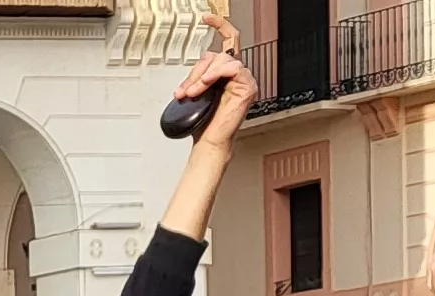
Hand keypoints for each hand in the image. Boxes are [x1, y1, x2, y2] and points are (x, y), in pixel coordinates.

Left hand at [177, 11, 249, 146]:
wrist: (209, 140)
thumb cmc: (204, 121)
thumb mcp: (196, 91)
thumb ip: (197, 77)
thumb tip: (191, 73)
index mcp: (225, 73)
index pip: (227, 42)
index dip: (219, 26)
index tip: (207, 18)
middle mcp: (236, 74)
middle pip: (218, 54)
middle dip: (197, 70)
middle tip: (186, 89)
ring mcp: (244, 80)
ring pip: (223, 60)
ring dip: (203, 75)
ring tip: (195, 91)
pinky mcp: (248, 87)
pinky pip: (233, 68)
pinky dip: (216, 74)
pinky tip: (206, 85)